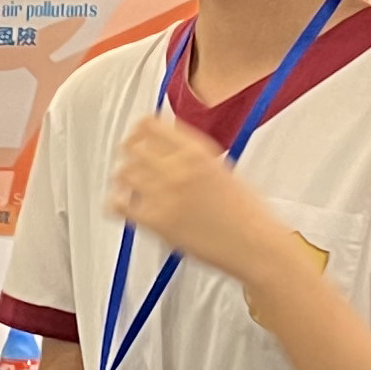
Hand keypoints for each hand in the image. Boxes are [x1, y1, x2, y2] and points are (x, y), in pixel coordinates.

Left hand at [105, 111, 279, 278]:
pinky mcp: (156, 222)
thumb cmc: (247, 212)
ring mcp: (164, 194)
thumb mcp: (223, 169)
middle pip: (132, 148)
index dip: (139, 129)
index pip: (151, 126)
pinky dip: (115, 203)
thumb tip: (170, 149)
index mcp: (197, 151)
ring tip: (128, 185)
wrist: (255, 244)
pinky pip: (120, 206)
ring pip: (123, 174)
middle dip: (129, 153)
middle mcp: (178, 168)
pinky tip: (119, 205)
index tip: (137, 135)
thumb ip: (194, 157)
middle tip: (129, 160)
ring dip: (123, 178)